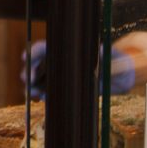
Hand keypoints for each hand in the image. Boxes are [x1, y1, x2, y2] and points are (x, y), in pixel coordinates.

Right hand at [22, 39, 136, 97]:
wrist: (120, 77)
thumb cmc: (114, 60)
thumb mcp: (111, 54)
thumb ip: (104, 53)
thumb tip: (99, 51)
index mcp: (66, 51)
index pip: (45, 48)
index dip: (33, 52)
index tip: (26, 58)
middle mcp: (60, 63)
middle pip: (36, 65)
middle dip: (29, 72)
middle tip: (29, 79)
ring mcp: (61, 77)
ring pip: (39, 81)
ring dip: (32, 86)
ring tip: (34, 92)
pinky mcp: (65, 91)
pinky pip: (50, 94)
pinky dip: (44, 97)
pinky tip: (42, 98)